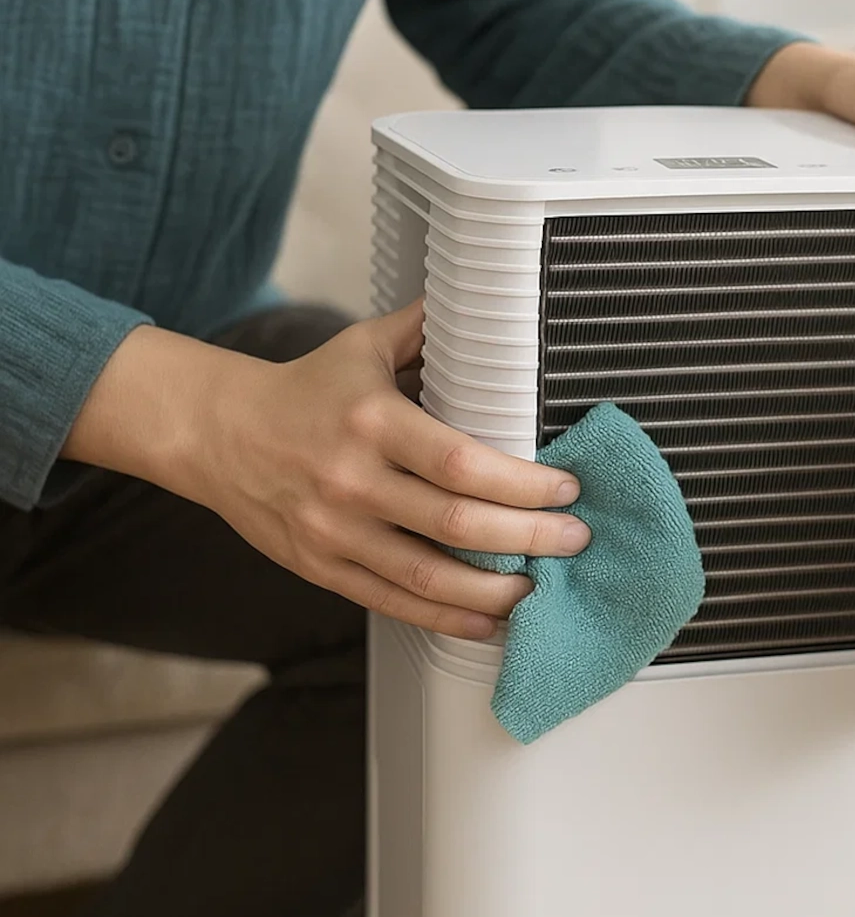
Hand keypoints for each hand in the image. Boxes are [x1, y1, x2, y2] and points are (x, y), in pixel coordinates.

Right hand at [63, 301, 588, 638]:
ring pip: (429, 576)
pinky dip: (447, 616)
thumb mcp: (364, 345)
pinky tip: (489, 619)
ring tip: (542, 584)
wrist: (218, 433)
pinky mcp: (321, 568)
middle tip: (575, 538)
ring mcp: (334, 532)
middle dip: (529, 538)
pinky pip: (393, 602)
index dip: (522, 484)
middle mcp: (352, 481)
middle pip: (457, 524)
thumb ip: (428, 328)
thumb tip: (490, 298)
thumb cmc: (306, 389)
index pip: (461, 463)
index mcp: (372, 421)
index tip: (566, 488)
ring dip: (496, 588)